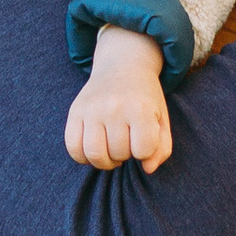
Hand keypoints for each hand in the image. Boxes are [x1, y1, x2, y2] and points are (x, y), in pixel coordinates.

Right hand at [68, 33, 173, 169]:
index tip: (144, 139)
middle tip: (127, 140)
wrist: (123, 65)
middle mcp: (114, 107)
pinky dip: (83, 157)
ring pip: (95, 155)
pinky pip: (73, 148)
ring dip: (105, 160)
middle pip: (119, 154)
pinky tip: (93, 149)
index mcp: (140, 108)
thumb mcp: (161, 118)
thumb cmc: (145, 99)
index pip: (143, 151)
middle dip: (126, 154)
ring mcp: (92, 109)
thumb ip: (162, 148)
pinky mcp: (75, 111)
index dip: (145, 151)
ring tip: (111, 149)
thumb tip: (148, 169)